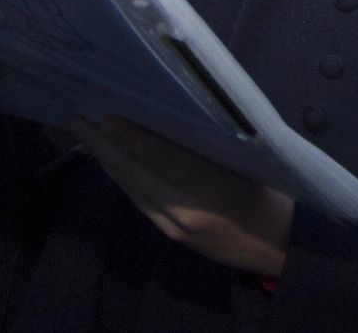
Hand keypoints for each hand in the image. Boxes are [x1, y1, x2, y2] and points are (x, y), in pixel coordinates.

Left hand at [71, 116, 292, 277]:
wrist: (280, 244)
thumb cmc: (269, 192)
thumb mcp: (243, 160)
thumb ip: (205, 143)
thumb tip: (166, 117)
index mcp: (209, 187)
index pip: (159, 156)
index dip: (129, 135)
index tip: (106, 114)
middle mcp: (185, 210)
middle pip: (134, 172)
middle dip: (102, 145)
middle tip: (77, 120)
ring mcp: (174, 226)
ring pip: (131, 188)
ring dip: (106, 160)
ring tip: (86, 135)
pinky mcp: (171, 234)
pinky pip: (139, 201)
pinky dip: (123, 178)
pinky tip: (112, 162)